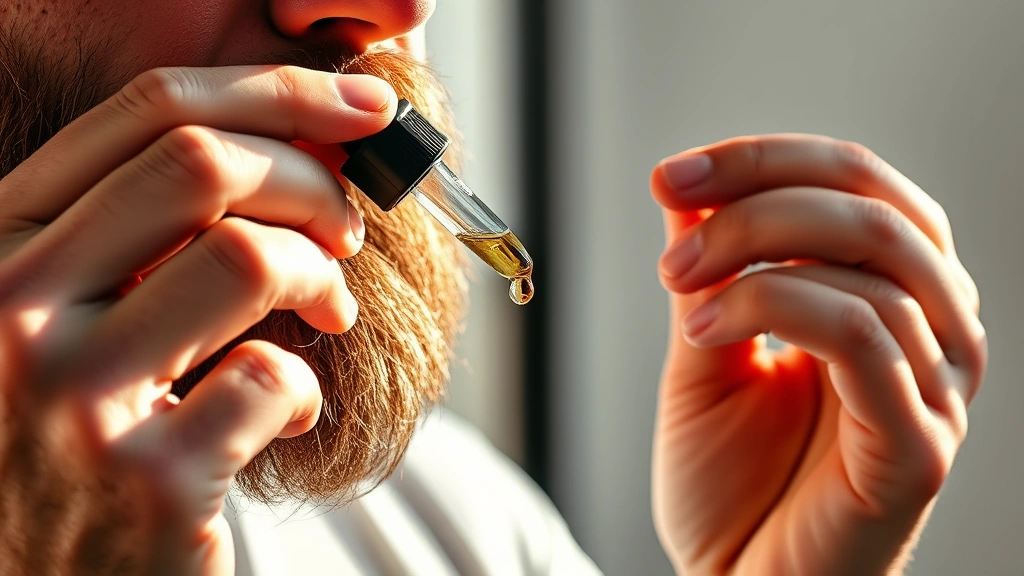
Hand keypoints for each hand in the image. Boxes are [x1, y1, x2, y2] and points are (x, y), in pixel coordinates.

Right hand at [0, 66, 395, 573]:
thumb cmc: (79, 436)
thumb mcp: (77, 313)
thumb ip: (148, 230)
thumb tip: (293, 142)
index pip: (145, 113)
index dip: (275, 92)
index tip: (357, 107)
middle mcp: (9, 310)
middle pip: (203, 163)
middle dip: (312, 177)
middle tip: (348, 224)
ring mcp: (71, 399)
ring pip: (252, 256)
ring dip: (321, 276)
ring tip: (326, 312)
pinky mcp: (149, 480)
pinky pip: (275, 375)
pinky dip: (307, 388)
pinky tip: (285, 415)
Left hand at [649, 135, 986, 574]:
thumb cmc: (729, 478)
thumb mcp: (706, 350)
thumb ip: (711, 270)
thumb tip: (687, 186)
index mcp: (892, 293)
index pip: (855, 182)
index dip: (762, 160)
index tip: (672, 175)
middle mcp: (935, 328)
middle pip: (871, 207)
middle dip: (757, 200)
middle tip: (671, 232)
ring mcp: (937, 388)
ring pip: (872, 261)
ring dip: (753, 256)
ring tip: (678, 288)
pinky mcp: (919, 445)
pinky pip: (868, 337)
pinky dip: (779, 308)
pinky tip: (707, 328)